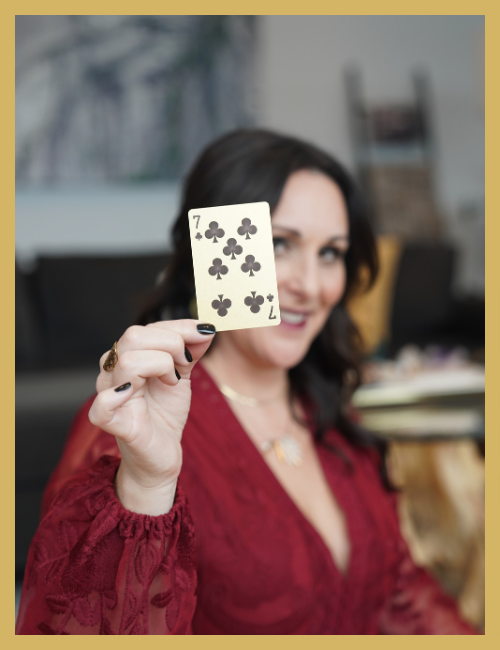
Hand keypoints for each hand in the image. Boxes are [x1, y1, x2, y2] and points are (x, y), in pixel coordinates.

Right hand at [88, 320, 214, 514]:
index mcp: (126, 357)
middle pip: (133, 337)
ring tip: (172, 381)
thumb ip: (190, 350)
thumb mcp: (182, 375)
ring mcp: (110, 396)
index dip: (178, 327)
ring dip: (160, 365)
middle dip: (170, 344)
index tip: (206, 332)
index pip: (146, 328)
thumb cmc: (164, 413)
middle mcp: (112, 372)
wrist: (161, 455)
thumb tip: (207, 328)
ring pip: (128, 361)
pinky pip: (102, 405)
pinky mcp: (112, 423)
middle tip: (185, 363)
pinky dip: (118, 396)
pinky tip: (135, 394)